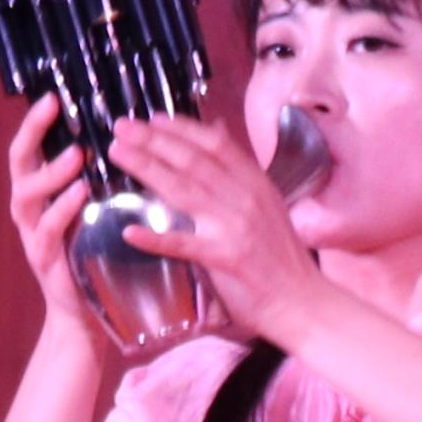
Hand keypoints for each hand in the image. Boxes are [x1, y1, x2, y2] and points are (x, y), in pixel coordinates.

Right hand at [0, 99, 116, 348]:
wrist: (84, 312)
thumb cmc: (95, 253)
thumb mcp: (98, 209)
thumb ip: (103, 179)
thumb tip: (132, 139)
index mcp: (40, 193)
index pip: (30, 148)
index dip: (36, 122)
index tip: (53, 96)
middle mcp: (28, 209)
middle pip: (18, 163)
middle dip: (31, 133)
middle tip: (51, 110)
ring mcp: (32, 234)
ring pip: (25, 196)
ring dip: (51, 172)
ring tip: (76, 155)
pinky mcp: (44, 259)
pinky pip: (47, 230)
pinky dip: (62, 210)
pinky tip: (81, 195)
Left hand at [117, 111, 325, 342]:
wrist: (303, 302)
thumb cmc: (283, 258)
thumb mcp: (267, 202)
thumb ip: (238, 169)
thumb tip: (217, 130)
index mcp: (256, 184)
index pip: (215, 145)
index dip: (181, 128)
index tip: (152, 119)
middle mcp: (246, 198)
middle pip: (192, 160)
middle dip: (153, 140)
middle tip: (122, 127)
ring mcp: (235, 227)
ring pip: (183, 190)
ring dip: (146, 168)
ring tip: (119, 154)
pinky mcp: (225, 258)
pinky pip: (183, 244)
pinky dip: (154, 238)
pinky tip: (129, 232)